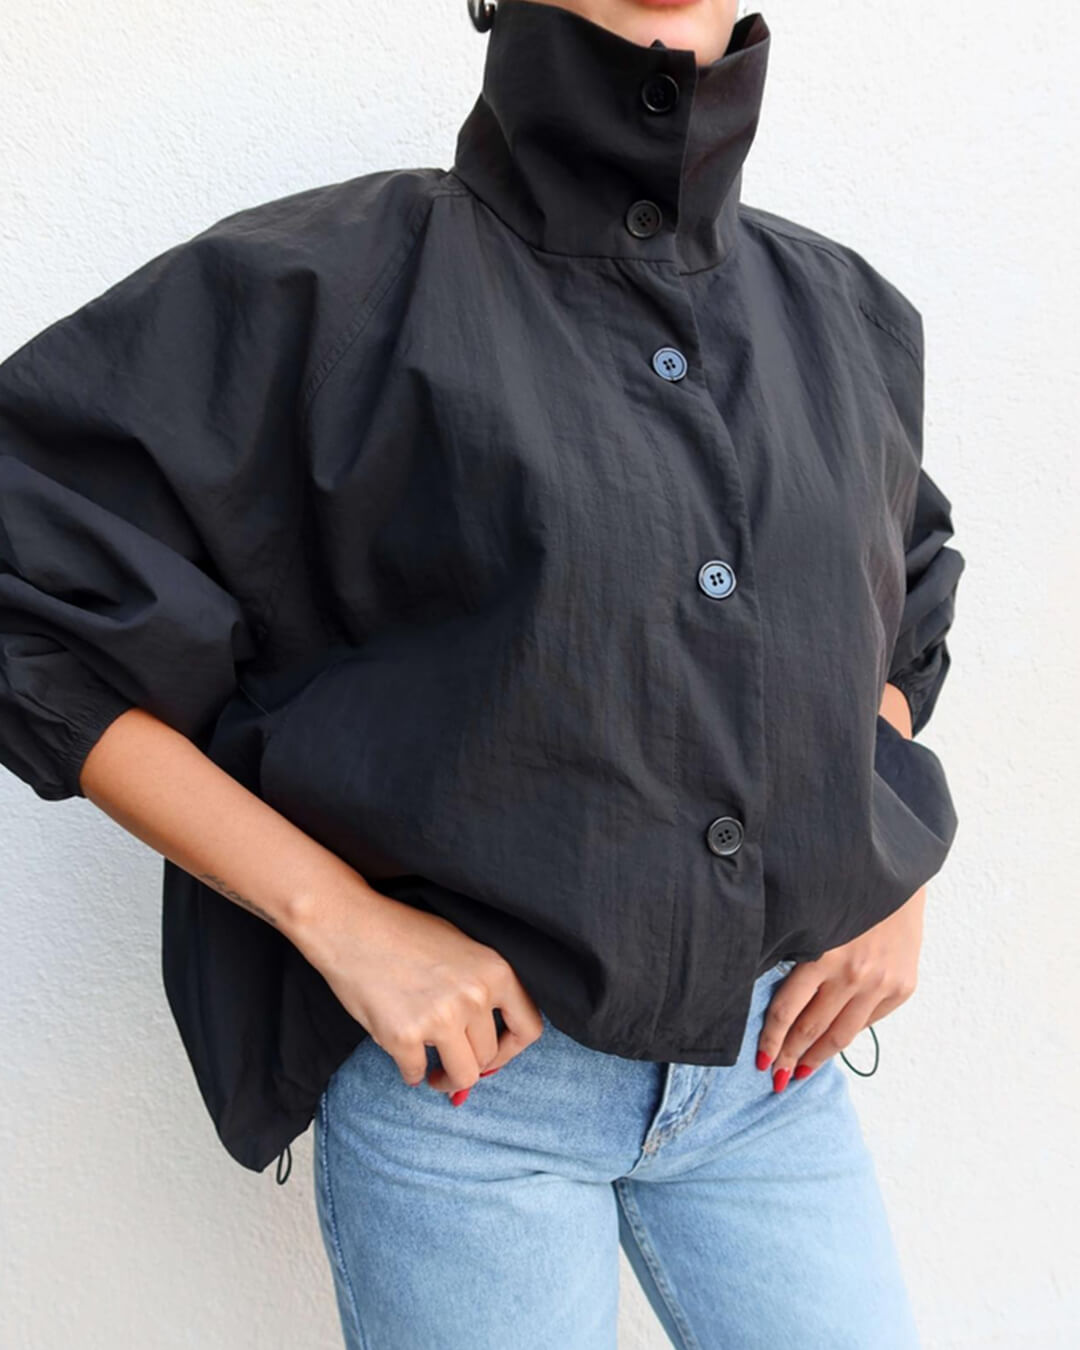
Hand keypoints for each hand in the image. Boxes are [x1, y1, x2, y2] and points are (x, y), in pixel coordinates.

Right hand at [290, 880, 543, 1101]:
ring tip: (434, 1073)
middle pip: (488, 1057)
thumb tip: (492, 1043)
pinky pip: (416, 1074)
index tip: (493, 1055)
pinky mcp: (404, 1037)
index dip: (512, 1049)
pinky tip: (403, 1056)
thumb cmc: (404, 933)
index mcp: (495, 971)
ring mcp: (440, 1018)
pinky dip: (410, 1072)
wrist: (351, 925)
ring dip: (446, 1079)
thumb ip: (482, 988)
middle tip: (450, 1061)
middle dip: (470, 1063)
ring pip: (462, 1076)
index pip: (529, 1028)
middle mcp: (474, 996)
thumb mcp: (461, 947)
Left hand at [756, 884, 926, 1090]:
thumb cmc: (843, 893)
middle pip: (811, 1028)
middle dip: (790, 1056)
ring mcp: (880, 983)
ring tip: (800, 1073)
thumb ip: (797, 955)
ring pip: (841, 1034)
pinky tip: (834, 1045)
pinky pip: (868, 1022)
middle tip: (776, 1077)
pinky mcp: (902, 987)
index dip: (771, 1039)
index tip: (761, 1060)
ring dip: (817, 1057)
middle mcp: (852, 974)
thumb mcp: (811, 918)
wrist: (897, 875)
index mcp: (821, 954)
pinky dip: (848, 1035)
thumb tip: (775, 997)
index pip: (787, 1010)